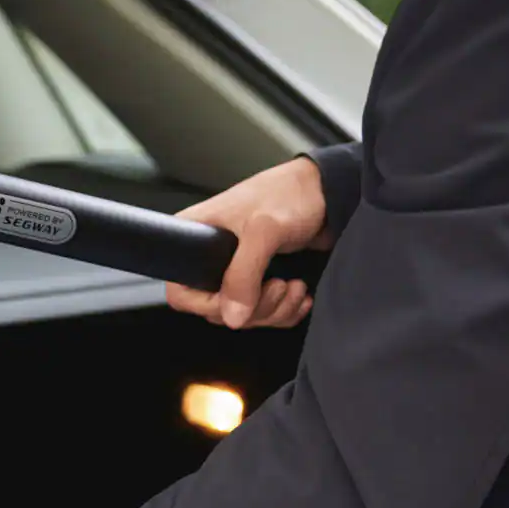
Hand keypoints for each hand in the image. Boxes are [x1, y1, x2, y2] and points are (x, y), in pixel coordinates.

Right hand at [168, 156, 332, 329]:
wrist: (327, 190)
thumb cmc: (290, 194)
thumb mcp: (263, 231)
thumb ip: (243, 275)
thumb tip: (232, 317)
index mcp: (195, 238)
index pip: (180, 291)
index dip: (207, 305)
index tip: (237, 300)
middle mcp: (210, 258)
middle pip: (217, 309)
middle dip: (254, 308)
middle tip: (278, 286)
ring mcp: (236, 269)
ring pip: (243, 314)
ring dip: (274, 310)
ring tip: (294, 287)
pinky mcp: (260, 278)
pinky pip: (264, 312)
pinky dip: (285, 311)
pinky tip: (299, 295)